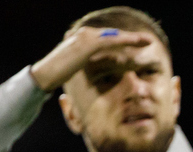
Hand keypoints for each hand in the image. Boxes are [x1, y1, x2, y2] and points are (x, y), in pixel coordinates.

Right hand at [30, 25, 154, 91]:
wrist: (44, 75)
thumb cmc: (59, 75)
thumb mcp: (78, 68)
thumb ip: (90, 64)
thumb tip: (101, 69)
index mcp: (83, 38)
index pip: (108, 38)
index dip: (124, 41)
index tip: (139, 44)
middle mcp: (84, 34)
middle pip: (113, 35)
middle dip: (131, 38)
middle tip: (148, 40)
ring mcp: (84, 37)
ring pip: (114, 37)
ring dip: (131, 39)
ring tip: (147, 42)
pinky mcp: (85, 45)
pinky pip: (109, 42)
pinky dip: (123, 43)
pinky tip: (134, 45)